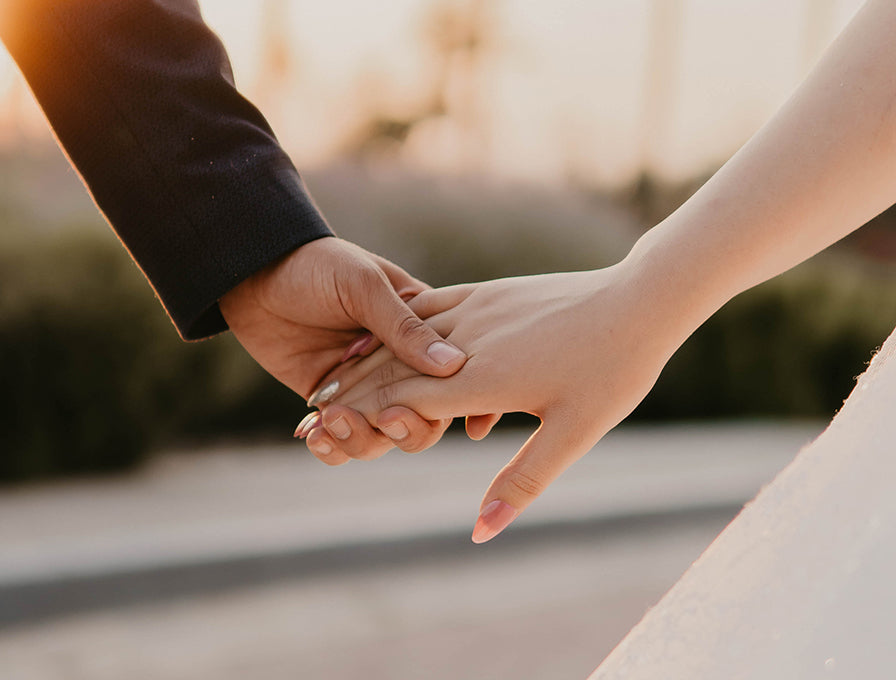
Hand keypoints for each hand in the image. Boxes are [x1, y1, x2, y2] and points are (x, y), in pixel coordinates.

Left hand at [218, 236, 464, 461]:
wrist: (255, 272)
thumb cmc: (317, 264)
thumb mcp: (363, 285)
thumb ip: (404, 327)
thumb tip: (453, 365)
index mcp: (422, 332)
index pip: (457, 377)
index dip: (470, 405)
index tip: (473, 429)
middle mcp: (398, 367)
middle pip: (424, 420)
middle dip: (408, 429)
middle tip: (384, 418)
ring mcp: (363, 388)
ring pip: (381, 438)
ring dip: (361, 440)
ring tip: (331, 421)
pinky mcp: (328, 402)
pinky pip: (339, 440)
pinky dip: (330, 446)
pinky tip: (312, 435)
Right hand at [307, 260, 681, 541]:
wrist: (641, 299)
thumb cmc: (614, 371)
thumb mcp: (574, 434)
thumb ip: (522, 482)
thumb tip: (480, 531)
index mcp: (485, 379)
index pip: (404, 403)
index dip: (360, 421)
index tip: (321, 437)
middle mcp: (469, 342)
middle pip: (392, 370)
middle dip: (347, 396)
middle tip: (307, 417)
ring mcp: (476, 310)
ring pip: (402, 339)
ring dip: (362, 362)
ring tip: (329, 383)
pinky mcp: (487, 292)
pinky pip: (426, 308)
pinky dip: (395, 328)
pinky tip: (379, 335)